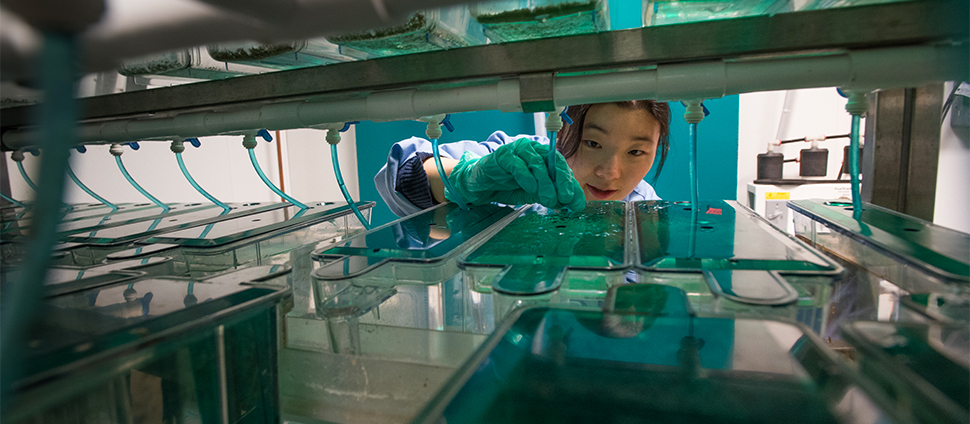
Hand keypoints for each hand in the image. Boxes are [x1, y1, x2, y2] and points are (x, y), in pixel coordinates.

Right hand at [445, 138, 585, 210]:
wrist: (481, 185)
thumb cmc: (508, 186)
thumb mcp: (533, 194)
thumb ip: (550, 196)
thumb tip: (569, 203)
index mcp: (544, 158)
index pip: (562, 169)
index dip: (570, 185)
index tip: (576, 202)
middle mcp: (534, 151)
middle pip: (553, 162)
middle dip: (562, 181)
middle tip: (566, 198)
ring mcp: (518, 151)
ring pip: (537, 163)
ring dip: (545, 182)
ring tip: (549, 198)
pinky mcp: (503, 156)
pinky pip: (517, 164)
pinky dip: (526, 177)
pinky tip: (531, 188)